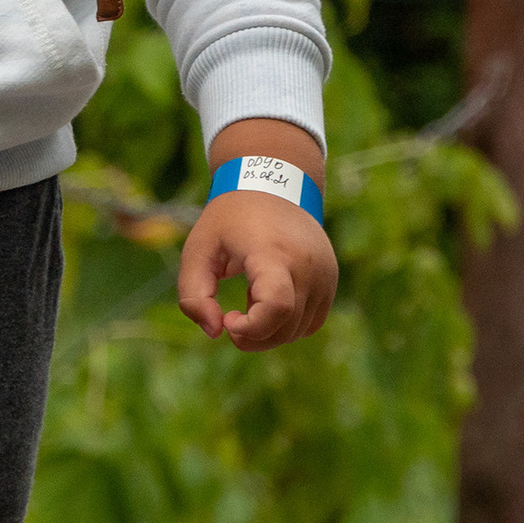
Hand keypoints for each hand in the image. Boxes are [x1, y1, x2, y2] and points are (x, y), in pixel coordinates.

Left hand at [176, 118, 338, 351]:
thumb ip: (193, 294)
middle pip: (286, 327)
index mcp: (272, 252)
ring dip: (268, 331)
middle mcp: (306, 264)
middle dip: (253, 337)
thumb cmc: (229, 220)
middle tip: (230, 319)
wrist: (272, 185)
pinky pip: (311, 322)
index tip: (229, 319)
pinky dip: (287, 325)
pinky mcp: (330, 280)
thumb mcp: (197, 249)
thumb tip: (215, 332)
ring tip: (248, 300)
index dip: (252, 328)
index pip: (277, 306)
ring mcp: (324, 273)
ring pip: (299, 330)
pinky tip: (266, 301)